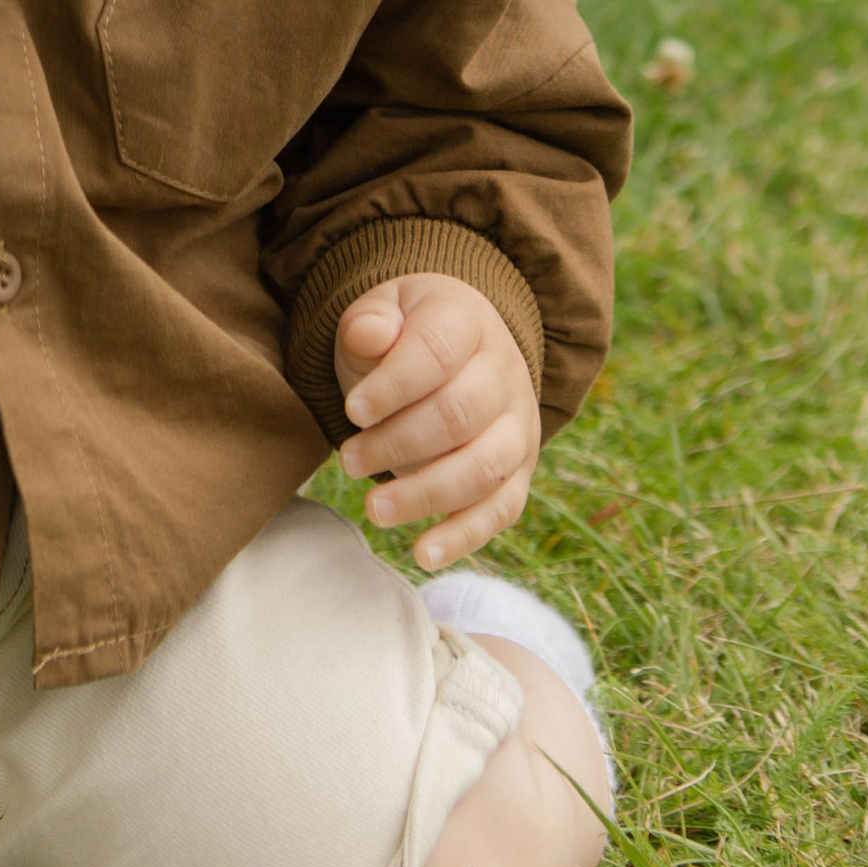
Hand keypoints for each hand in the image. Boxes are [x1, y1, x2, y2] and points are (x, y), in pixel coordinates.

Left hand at [335, 275, 539, 573]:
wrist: (456, 350)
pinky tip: (423, 553)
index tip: (352, 411)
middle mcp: (504, 374)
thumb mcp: (382, 312)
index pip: (436, 352)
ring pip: (484, 468)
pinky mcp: (518, 472)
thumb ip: (370, 323)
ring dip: (427, 494)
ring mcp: (517, 426)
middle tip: (348, 461)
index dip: (394, 384)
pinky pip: (501, 510)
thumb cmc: (404, 335)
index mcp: (468, 323)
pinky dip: (464, 536)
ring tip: (374, 509)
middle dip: (398, 444)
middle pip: (460, 415)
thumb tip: (371, 336)